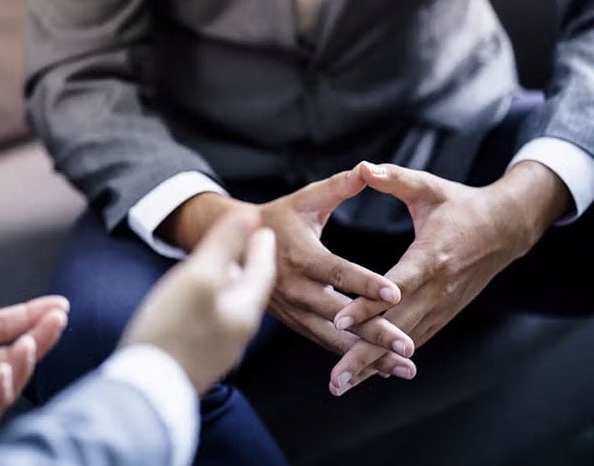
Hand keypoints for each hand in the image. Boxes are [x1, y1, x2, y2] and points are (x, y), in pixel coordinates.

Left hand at [0, 263, 67, 436]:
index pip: (3, 325)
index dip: (32, 315)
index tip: (59, 304)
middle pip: (13, 351)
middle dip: (40, 335)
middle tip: (59, 317)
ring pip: (7, 381)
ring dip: (26, 362)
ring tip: (32, 341)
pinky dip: (0, 393)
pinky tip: (3, 370)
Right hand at [121, 210, 275, 394]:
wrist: (146, 391)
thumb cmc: (172, 330)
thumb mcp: (200, 276)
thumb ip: (225, 245)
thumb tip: (250, 216)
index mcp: (244, 310)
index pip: (262, 271)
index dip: (261, 246)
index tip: (262, 228)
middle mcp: (238, 333)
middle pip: (248, 291)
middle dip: (248, 266)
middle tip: (247, 245)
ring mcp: (218, 350)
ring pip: (230, 308)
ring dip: (229, 286)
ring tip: (220, 270)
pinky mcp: (198, 361)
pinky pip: (212, 324)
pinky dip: (211, 305)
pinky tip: (195, 304)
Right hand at [160, 171, 415, 379]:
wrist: (235, 247)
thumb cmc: (278, 218)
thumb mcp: (305, 199)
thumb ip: (337, 187)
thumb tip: (367, 170)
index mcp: (302, 255)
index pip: (338, 272)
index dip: (366, 283)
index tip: (396, 293)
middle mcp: (296, 288)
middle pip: (340, 315)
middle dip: (375, 333)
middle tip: (407, 348)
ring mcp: (294, 310)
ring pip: (333, 337)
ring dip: (368, 355)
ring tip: (403, 368)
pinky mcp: (295, 322)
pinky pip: (324, 342)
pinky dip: (350, 356)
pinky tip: (379, 367)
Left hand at [328, 161, 570, 395]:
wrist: (505, 228)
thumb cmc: (460, 205)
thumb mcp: (429, 188)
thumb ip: (395, 179)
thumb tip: (363, 167)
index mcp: (432, 256)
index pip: (395, 286)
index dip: (368, 304)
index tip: (340, 320)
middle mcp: (437, 289)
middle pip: (396, 327)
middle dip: (363, 354)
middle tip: (334, 379)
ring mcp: (442, 306)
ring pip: (403, 342)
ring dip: (372, 365)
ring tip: (340, 385)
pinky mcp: (442, 314)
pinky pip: (413, 341)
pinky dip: (389, 360)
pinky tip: (364, 375)